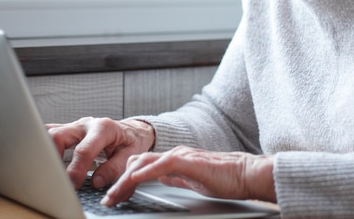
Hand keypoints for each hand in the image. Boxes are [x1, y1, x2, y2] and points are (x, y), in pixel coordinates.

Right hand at [46, 117, 154, 189]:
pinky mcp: (69, 130)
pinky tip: (42, 157)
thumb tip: (97, 182)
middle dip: (53, 157)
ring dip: (46, 151)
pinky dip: (44, 144)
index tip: (72, 185)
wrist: (133, 130)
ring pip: (50, 133)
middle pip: (59, 135)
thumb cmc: (133, 141)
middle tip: (56, 177)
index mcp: (103, 128)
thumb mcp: (132, 154)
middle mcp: (86, 124)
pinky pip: (51, 133)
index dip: (76, 170)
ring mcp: (76, 126)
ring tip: (48, 170)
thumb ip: (115, 168)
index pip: (84, 150)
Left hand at [100, 145, 275, 205]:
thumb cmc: (225, 178)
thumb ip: (176, 177)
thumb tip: (162, 179)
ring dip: (125, 180)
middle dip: (118, 181)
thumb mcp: (194, 180)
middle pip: (137, 162)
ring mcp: (180, 155)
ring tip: (114, 194)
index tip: (114, 196)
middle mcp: (174, 154)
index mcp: (175, 159)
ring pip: (144, 162)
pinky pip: (161, 165)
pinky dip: (145, 172)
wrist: (246, 173)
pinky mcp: (188, 161)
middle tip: (107, 199)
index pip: (142, 166)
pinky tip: (134, 180)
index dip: (125, 179)